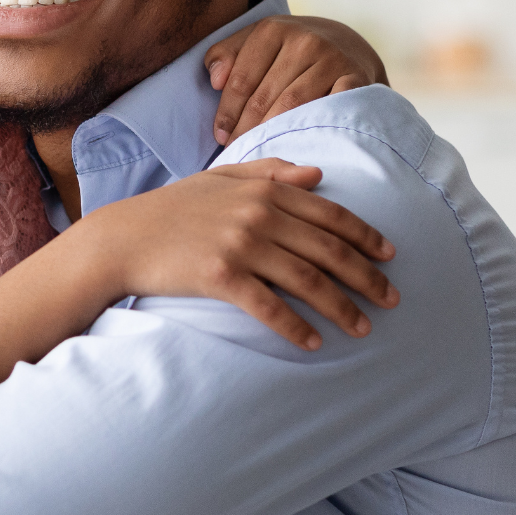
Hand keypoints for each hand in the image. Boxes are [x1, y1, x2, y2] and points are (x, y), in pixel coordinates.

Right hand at [89, 158, 398, 350]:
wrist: (123, 238)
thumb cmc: (172, 209)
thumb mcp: (218, 178)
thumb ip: (269, 172)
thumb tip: (318, 175)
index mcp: (263, 190)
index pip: (330, 214)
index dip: (366, 237)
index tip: (391, 257)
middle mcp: (257, 214)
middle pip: (328, 249)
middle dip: (367, 277)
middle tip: (393, 300)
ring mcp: (239, 245)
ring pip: (307, 280)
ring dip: (341, 307)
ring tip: (363, 328)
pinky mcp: (220, 276)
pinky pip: (270, 307)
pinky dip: (296, 327)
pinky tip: (314, 342)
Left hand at [206, 15, 387, 144]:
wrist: (349, 45)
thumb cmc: (291, 50)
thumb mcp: (257, 40)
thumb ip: (227, 53)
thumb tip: (215, 80)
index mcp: (273, 29)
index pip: (241, 80)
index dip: (226, 112)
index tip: (219, 136)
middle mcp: (304, 41)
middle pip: (264, 96)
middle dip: (245, 129)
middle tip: (235, 151)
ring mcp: (333, 59)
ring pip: (292, 106)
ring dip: (271, 133)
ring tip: (258, 151)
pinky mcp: (357, 79)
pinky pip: (328, 110)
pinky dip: (310, 129)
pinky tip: (295, 144)